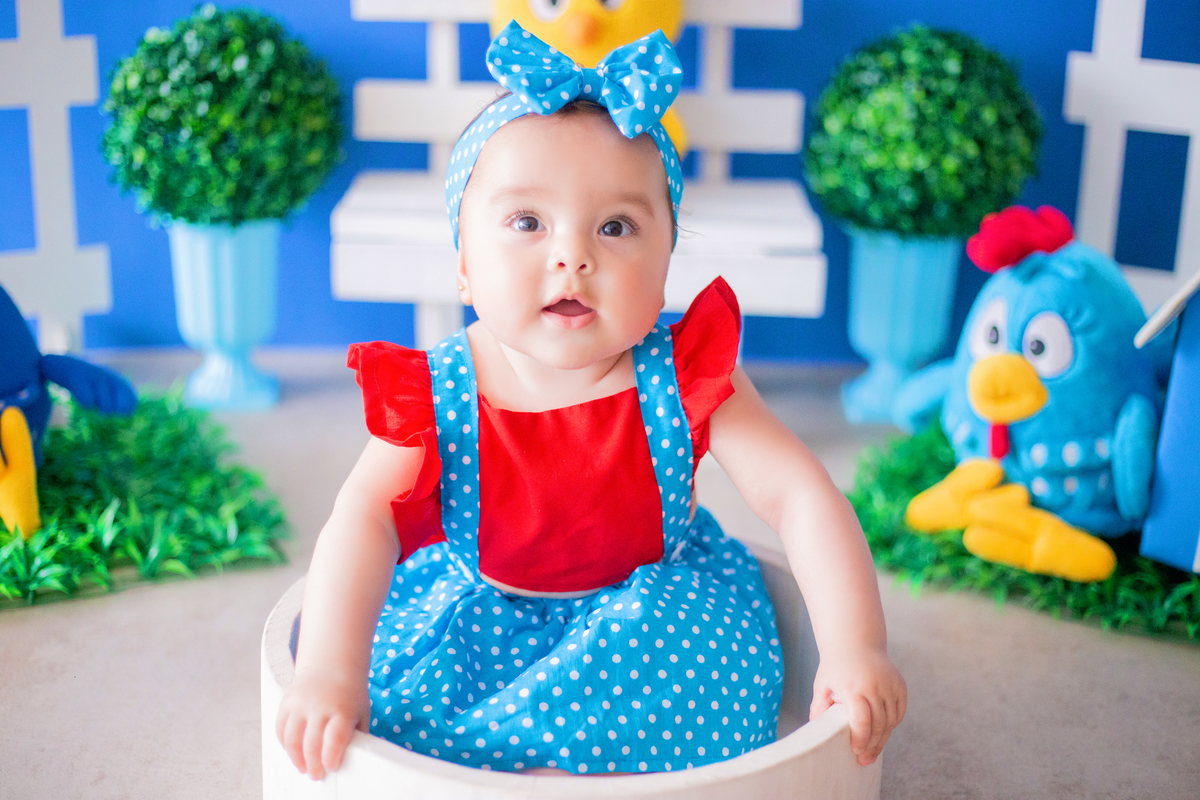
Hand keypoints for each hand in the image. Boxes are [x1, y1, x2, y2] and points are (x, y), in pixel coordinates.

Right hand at [276, 666, 371, 780]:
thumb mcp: (361, 712)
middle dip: (313, 765)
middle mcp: (320, 706)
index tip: (331, 767)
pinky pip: (280, 728)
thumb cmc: (350, 692)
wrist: (333, 663)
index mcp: (342, 710)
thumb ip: (357, 734)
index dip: (331, 759)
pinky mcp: (287, 701)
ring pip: (291, 739)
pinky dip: (284, 744)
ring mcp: (301, 703)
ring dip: (295, 758)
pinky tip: (292, 751)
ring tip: (302, 767)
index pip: (335, 740)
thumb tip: (356, 758)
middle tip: (316, 774)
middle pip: (311, 744)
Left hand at [809, 647, 906, 766]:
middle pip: (878, 725)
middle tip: (865, 760)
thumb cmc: (835, 667)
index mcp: (853, 687)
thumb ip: (819, 708)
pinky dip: (892, 725)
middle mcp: (874, 686)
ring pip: (890, 721)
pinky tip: (882, 733)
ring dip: (883, 738)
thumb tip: (817, 731)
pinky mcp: (899, 685)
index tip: (856, 753)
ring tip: (873, 750)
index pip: (861, 721)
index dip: (861, 740)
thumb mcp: (822, 685)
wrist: (855, 643)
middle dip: (872, 745)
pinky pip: (899, 712)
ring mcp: (889, 685)